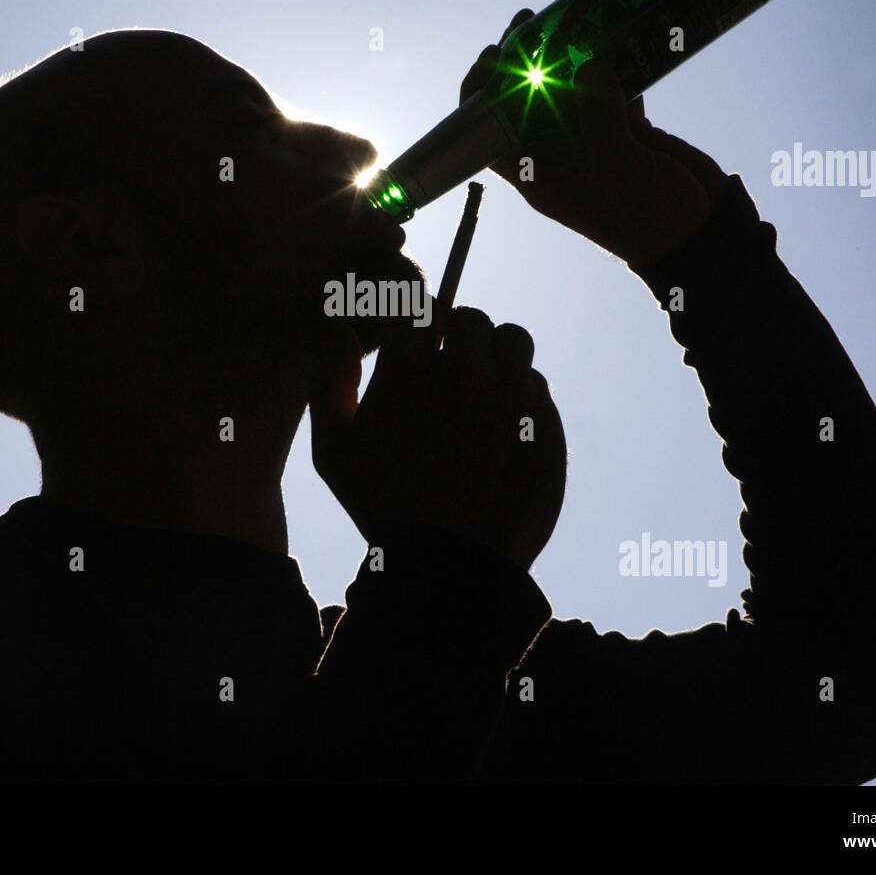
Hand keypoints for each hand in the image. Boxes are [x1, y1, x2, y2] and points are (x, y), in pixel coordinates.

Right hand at [308, 306, 565, 570]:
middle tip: (450, 369)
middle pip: (472, 319)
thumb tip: (340, 331)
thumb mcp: (334, 450)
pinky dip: (522, 400)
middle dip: (459, 337)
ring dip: (497, 357)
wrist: (451, 566)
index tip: (418, 340)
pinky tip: (504, 431)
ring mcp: (514, 395)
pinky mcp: (546, 423)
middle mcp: (468, 370)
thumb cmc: (383, 507)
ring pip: (514, 343)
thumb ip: (329, 381)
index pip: (420, 307)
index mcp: (412, 367)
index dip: (417, 321)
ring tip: (484, 391)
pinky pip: (538, 390)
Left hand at [461, 8, 729, 268]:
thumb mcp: (620, 171)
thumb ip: (601, 120)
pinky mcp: (627, 130)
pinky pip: (611, 90)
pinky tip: (613, 33)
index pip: (492, 136)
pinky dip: (612, 63)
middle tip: (529, 20)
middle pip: (525, 103)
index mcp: (541, 177)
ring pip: (567, 91)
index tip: (489, 56)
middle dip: (522, 61)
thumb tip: (590, 64)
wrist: (703, 236)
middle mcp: (559, 156)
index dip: (481, 97)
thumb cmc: (652, 219)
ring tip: (568, 15)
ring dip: (566, 56)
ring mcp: (592, 141)